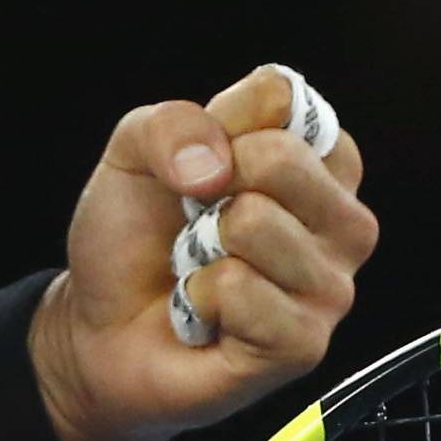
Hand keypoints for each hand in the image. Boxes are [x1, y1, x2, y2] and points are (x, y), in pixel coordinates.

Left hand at [30, 63, 375, 440]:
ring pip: (256, 223)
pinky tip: (205, 313)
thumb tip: (216, 161)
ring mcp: (331, 285)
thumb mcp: (133, 152)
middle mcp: (341, 220)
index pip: (285, 97)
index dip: (220, 121)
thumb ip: (173, 126)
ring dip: (200, 247)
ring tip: (201, 269)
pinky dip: (199, 297)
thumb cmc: (135, 238)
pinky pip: (239, 289)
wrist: (99, 326)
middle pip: (281, 157)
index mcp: (317, 161)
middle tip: (196, 222)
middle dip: (209, 186)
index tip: (198, 163)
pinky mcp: (304, 343)